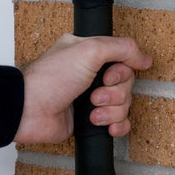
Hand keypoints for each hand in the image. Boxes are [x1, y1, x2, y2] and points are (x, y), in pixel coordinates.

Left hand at [14, 34, 151, 145]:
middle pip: (127, 83)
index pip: (124, 59)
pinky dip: (116, 125)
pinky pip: (118, 123)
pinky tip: (104, 126)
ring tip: (91, 112)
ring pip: (124, 104)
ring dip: (111, 110)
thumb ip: (121, 48)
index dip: (123, 71)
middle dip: (115, 93)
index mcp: (89, 53)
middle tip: (95, 94)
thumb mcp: (88, 50)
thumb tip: (144, 57)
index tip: (109, 75)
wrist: (30, 111)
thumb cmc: (50, 78)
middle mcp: (91, 74)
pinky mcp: (90, 120)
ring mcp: (91, 98)